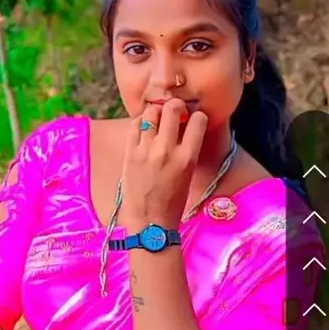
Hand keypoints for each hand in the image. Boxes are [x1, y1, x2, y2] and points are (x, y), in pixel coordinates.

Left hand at [122, 99, 208, 229]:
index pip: (198, 120)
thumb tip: (185, 130)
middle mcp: (167, 150)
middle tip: (175, 112)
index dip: (197, 116)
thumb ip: (187, 151)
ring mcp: (146, 150)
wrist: (150, 223)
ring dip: (157, 112)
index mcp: (187, 158)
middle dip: (176, 106)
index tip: (193, 119)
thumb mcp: (188, 175)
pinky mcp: (130, 153)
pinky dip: (141, 122)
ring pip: (151, 113)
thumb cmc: (172, 203)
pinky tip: (144, 128)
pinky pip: (135, 125)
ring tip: (158, 120)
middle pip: (172, 109)